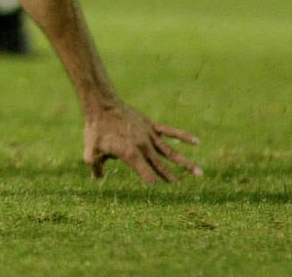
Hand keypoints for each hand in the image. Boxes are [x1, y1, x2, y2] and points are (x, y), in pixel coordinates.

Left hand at [84, 103, 201, 183]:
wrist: (102, 103)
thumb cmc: (96, 128)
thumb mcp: (91, 149)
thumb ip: (95, 165)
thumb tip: (98, 178)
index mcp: (131, 154)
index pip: (146, 174)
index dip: (151, 181)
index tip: (157, 187)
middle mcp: (143, 146)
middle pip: (160, 166)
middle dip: (170, 177)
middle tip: (180, 187)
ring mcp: (149, 135)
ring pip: (170, 152)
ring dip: (185, 163)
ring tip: (200, 173)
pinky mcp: (151, 125)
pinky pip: (170, 131)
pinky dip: (183, 136)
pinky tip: (196, 141)